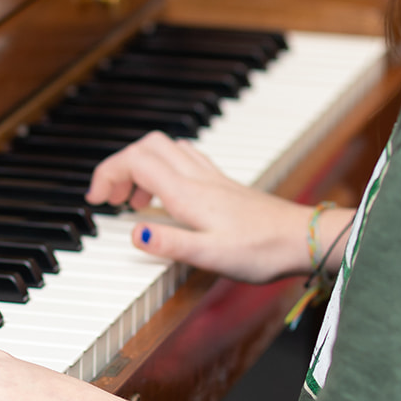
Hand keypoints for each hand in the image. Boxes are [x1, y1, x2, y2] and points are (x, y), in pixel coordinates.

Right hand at [85, 131, 325, 281]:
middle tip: (110, 198)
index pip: (135, 160)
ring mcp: (211, 178)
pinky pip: (185, 160)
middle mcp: (197, 178)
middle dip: (119, 164)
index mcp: (187, 193)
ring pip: (166, 149)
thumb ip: (170, 243)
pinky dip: (164, 169)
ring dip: (141, 166)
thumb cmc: (262, 250)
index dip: (108, 172)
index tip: (97, 198)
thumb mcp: (211, 255)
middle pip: (147, 146)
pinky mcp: (223, 184)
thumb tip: (134, 231)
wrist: (302, 240)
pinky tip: (167, 196)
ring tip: (134, 199)